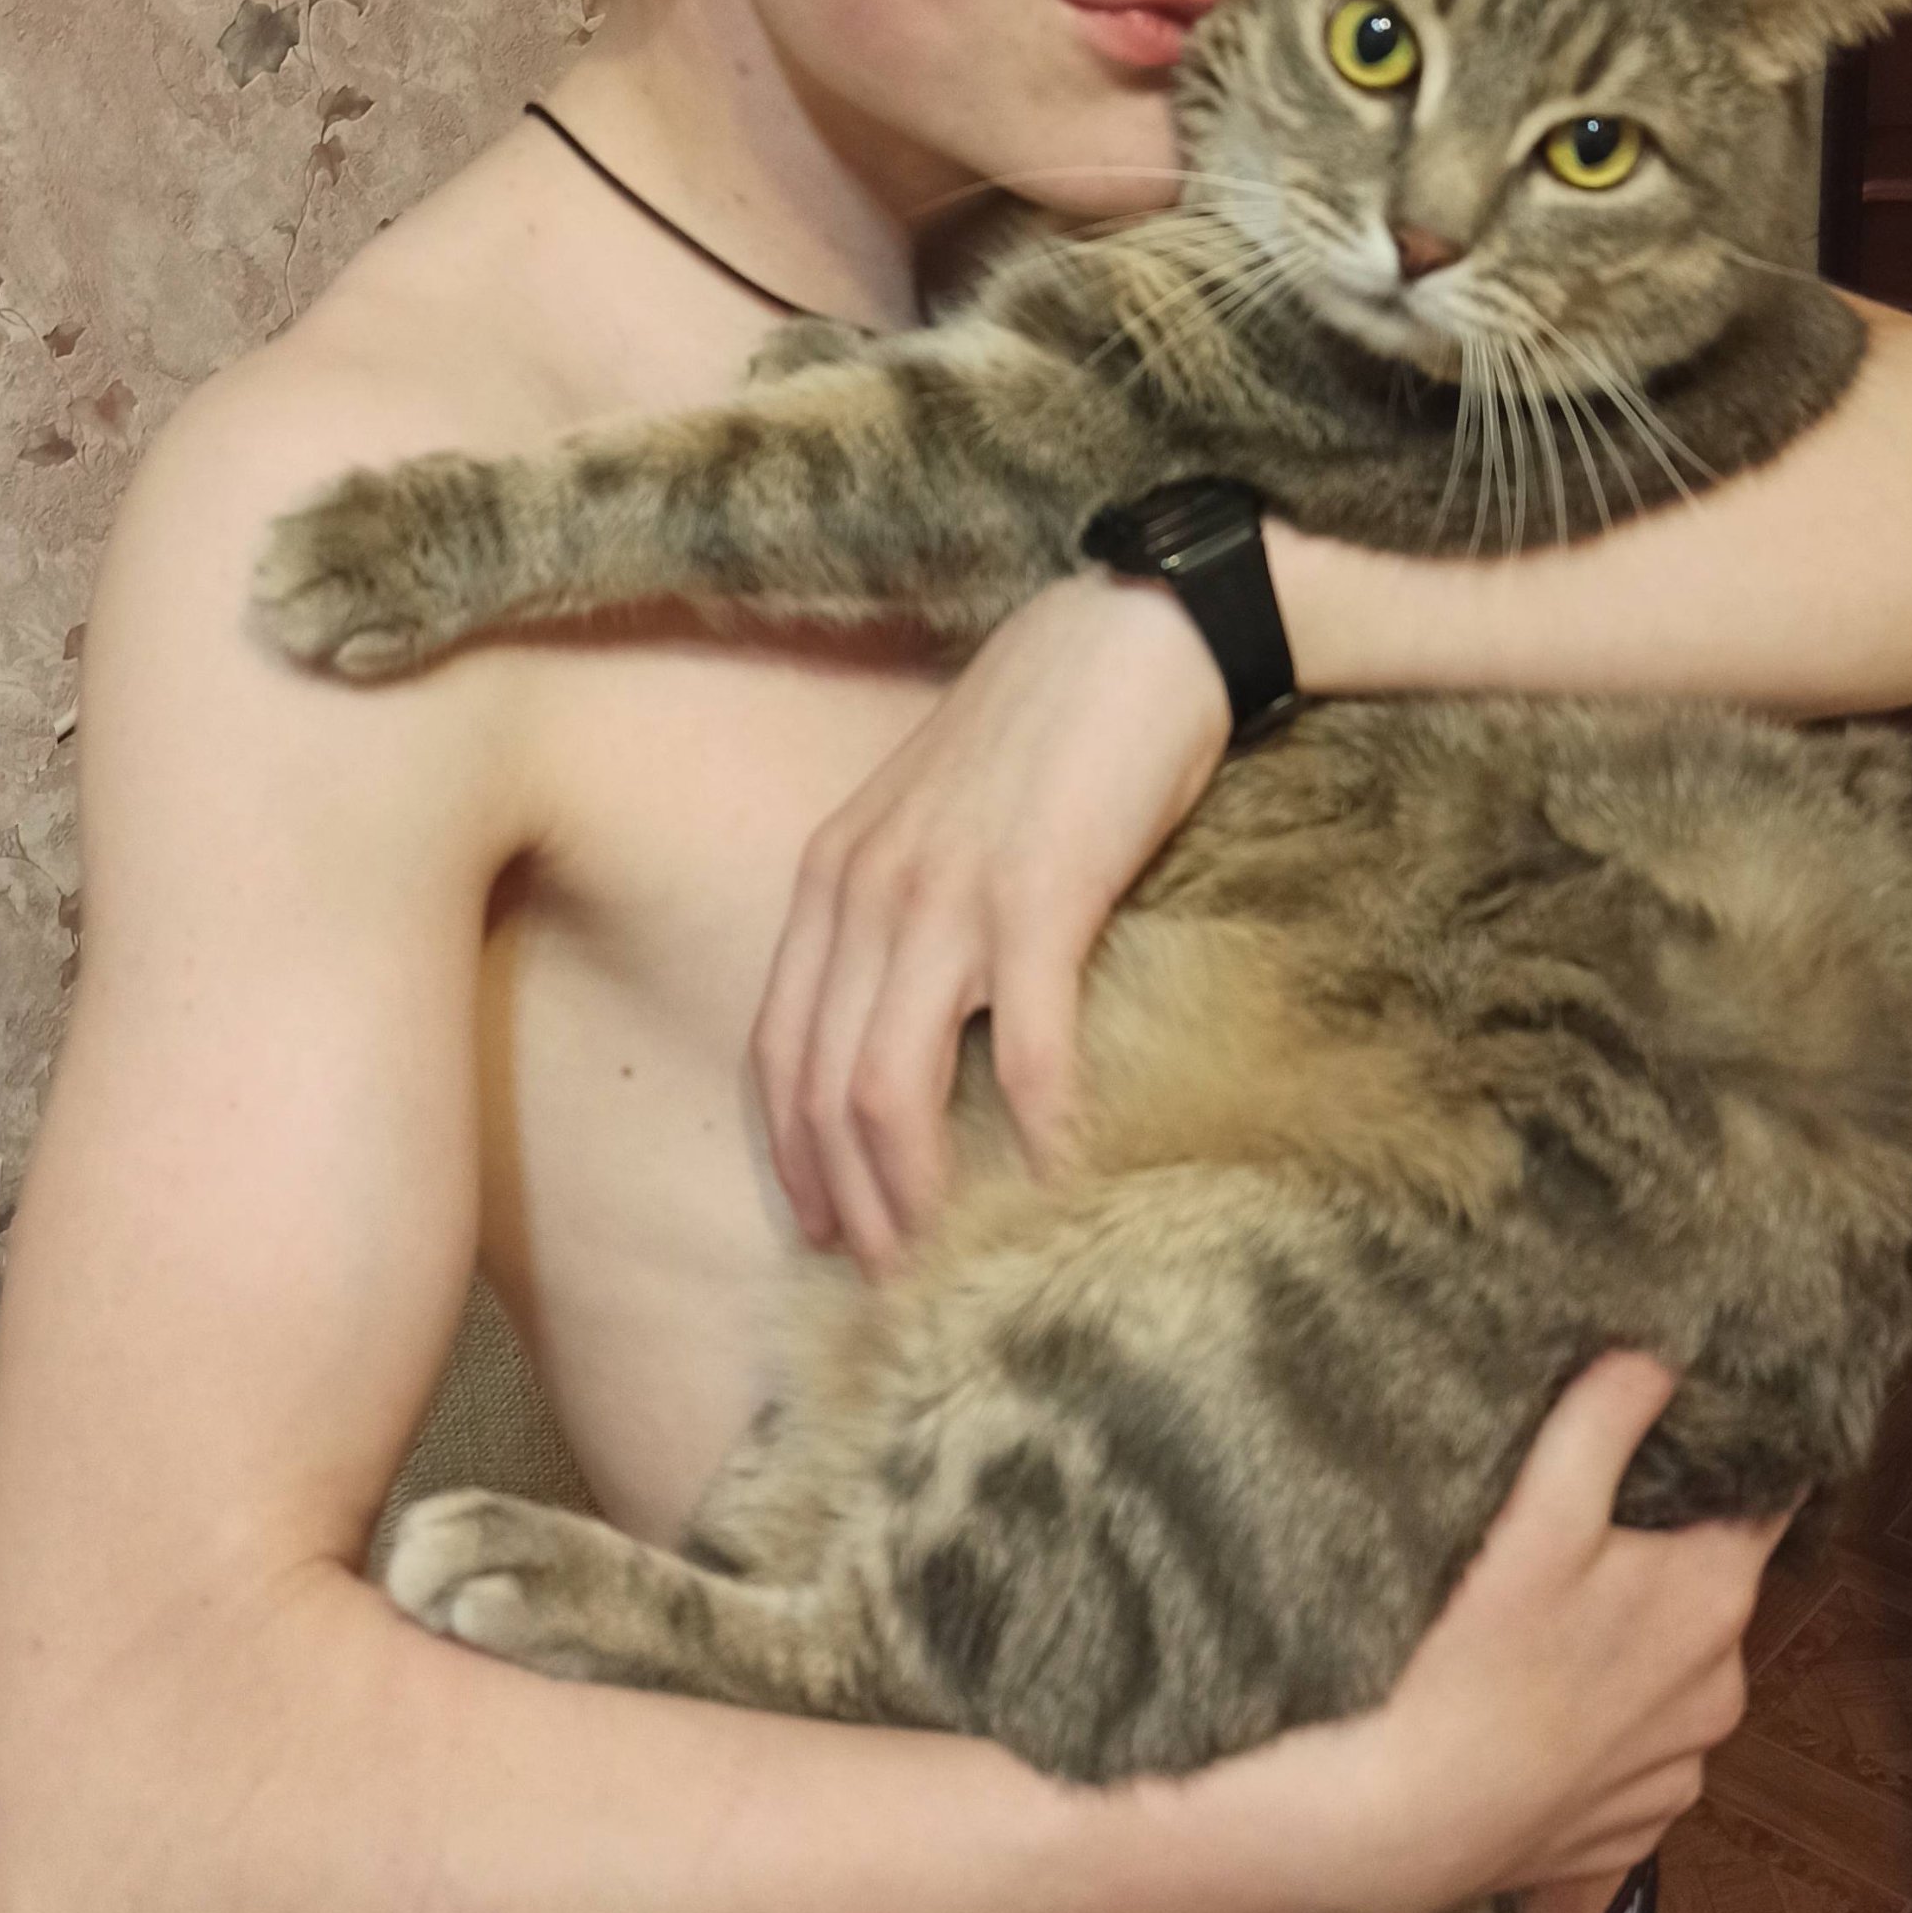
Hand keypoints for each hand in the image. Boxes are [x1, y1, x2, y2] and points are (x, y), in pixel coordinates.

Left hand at [753, 572, 1228, 1269]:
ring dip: (914, 1194)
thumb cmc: (1047, 727)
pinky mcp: (1041, 897)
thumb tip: (918, 1016)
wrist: (1134, 630)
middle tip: (887, 1283)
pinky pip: (1025, 1050)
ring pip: (889, 1088)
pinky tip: (1061, 1183)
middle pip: (818, 1088)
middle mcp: (867, 891)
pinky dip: (1039, 1132)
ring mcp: (947, 896)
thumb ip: (905, 903)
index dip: (790, 1153)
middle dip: (844, 1202)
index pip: (777, 1045)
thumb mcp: (934, 813)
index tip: (821, 1229)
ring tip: (948, 1263)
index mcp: (834, 873)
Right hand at [1209, 1355, 1783, 1912]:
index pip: (1767, 1498)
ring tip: (1557, 1616)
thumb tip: (1662, 1349)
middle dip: (1668, 1548)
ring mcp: (1682, 1768)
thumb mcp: (1537, 1516)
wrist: (1411, 1825)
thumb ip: (1604, 1422)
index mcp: (1715, 1598)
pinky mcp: (1637, 1825)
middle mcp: (1723, 1688)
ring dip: (1637, 1640)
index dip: (1737, 1455)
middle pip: (1713, 1584)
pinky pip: (1638, 1749)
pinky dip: (1608, 1721)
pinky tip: (1544, 1704)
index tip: (1698, 1419)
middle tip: (1594, 1516)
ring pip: (1675, 1672)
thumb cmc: (1477, 1659)